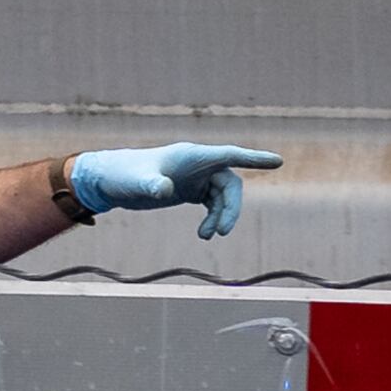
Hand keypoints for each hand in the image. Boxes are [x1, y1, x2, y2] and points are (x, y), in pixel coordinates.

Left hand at [67, 142, 283, 237]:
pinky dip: (213, 219)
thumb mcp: (137, 182)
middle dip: (231, 208)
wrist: (113, 180)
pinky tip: (204, 234)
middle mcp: (199, 163)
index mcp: (192, 155)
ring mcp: (197, 176)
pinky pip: (214, 204)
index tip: (277, 161)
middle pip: (230, 184)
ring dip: (221, 217)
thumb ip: (151, 185)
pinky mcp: (192, 189)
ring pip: (224, 197)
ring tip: (206, 236)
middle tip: (221, 232)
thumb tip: (163, 190)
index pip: (230, 154)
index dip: (254, 158)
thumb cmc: (125, 175)